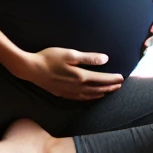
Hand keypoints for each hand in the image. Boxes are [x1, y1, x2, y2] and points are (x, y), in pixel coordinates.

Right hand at [9, 47, 123, 100]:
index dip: (112, 79)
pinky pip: (80, 98)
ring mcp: (68, 92)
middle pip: (97, 89)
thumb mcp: (70, 54)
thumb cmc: (49, 57)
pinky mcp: (61, 94)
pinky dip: (89, 98)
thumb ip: (88, 58)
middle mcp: (75, 87)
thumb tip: (105, 59)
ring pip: (89, 95)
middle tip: (120, 85)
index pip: (100, 79)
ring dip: (101, 93)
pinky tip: (91, 96)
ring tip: (109, 91)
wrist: (30, 68)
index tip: (122, 78)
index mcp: (79, 76)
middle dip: (109, 87)